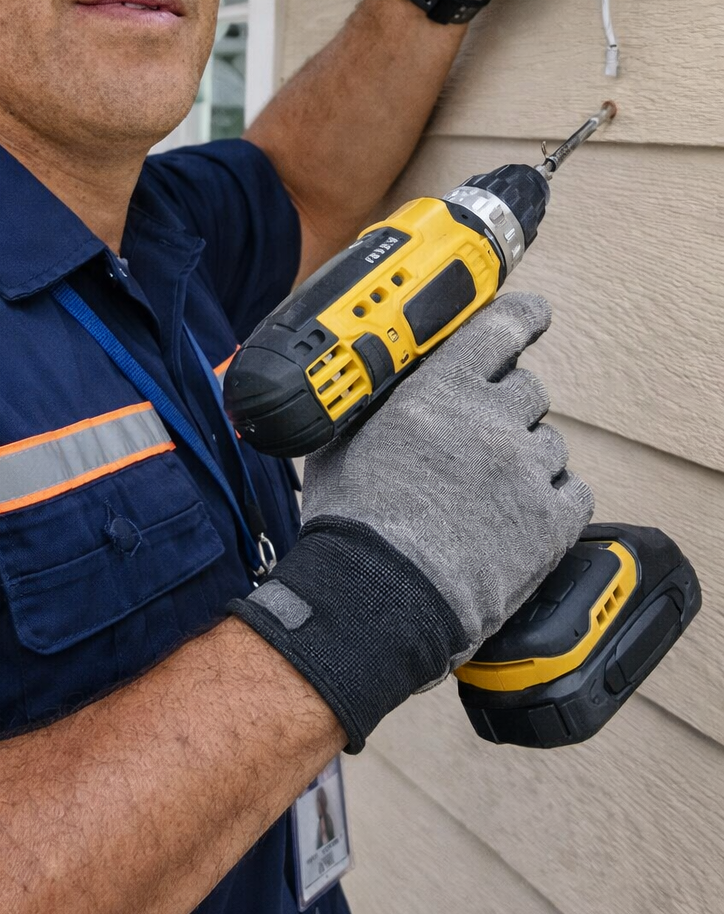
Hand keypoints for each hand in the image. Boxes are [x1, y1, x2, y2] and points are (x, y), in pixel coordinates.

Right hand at [229, 293, 593, 749]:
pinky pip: (572, 493)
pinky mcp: (552, 521)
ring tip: (485, 497)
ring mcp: (527, 470)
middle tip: (477, 442)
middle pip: (527, 391)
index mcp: (441, 390)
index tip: (531, 317)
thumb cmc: (353, 524)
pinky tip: (516, 520)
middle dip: (506, 410)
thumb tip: (367, 391)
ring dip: (525, 461)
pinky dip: (551, 503)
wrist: (382, 596)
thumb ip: (370, 406)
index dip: (522, 319)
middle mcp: (492, 420)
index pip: (501, 329)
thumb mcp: (341, 443)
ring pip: (548, 445)